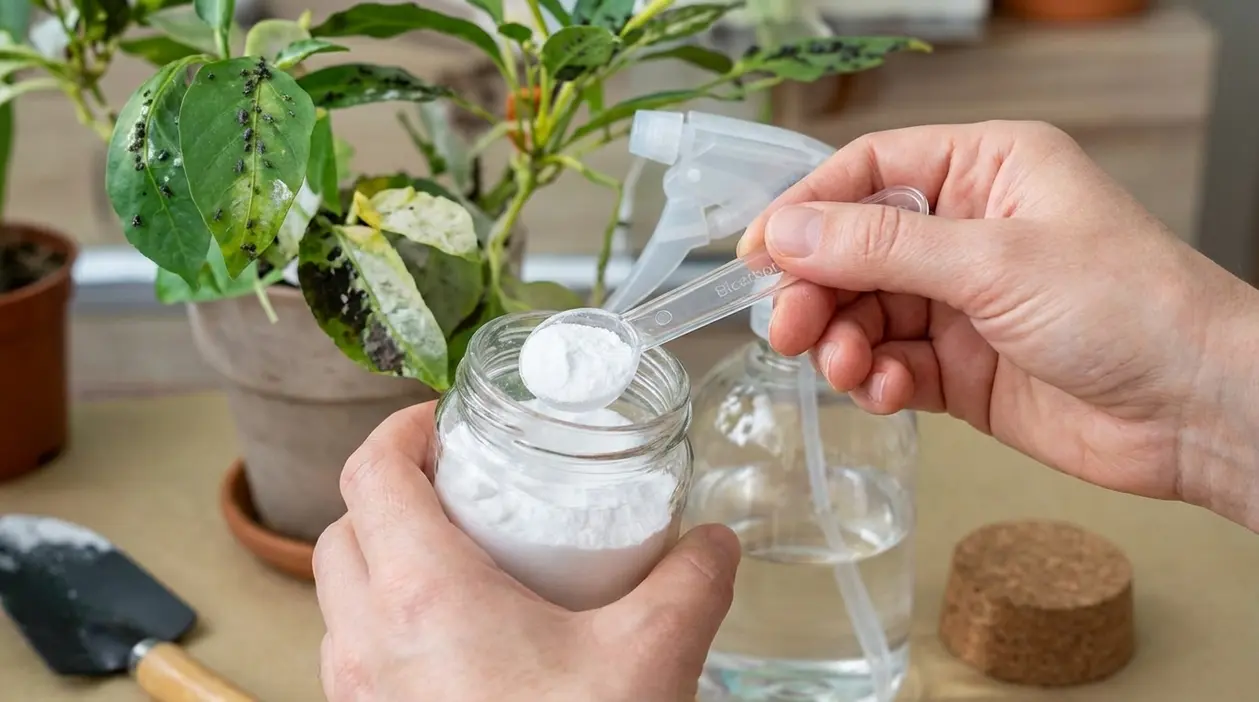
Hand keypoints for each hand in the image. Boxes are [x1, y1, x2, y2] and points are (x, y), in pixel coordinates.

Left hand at [314, 402, 741, 701]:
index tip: (442, 420)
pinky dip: (386, 624)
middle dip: (393, 491)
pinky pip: (355, 656)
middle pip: (346, 528)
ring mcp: (361, 697)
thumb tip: (714, 543)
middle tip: (457, 484)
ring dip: (382, 560)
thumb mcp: (651, 657)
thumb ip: (691, 582)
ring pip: (340, 597)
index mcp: (422, 594)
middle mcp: (369, 642)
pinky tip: (457, 644)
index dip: (402, 430)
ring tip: (458, 560)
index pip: (372, 473)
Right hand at [739, 120, 1258, 529]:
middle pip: (853, 249)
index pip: (869, 170)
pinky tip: (885, 391)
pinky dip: (875, 379)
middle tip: (786, 327)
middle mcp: (967, 230)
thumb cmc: (1127, 306)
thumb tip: (785, 232)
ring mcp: (962, 302)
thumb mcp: (993, 260)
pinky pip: (891, 365)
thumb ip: (880, 247)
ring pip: (864, 312)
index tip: (758, 251)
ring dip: (841, 340)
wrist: (1196, 410)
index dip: (807, 208)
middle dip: (816, 288)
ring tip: (844, 366)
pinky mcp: (962, 368)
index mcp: (984, 170)